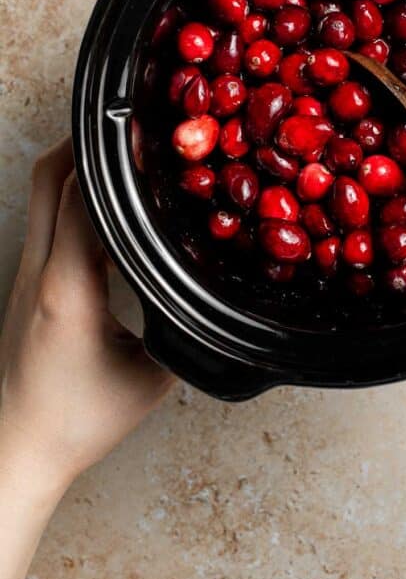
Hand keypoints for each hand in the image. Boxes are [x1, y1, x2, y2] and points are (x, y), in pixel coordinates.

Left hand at [0, 137, 174, 487]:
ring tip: (121, 158)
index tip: (140, 135)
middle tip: (125, 127)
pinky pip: (47, 220)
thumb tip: (213, 302)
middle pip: (47, 177)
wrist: (16, 451)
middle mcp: (40, 271)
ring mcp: (28, 274)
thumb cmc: (74, 423)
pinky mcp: (28, 284)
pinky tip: (107, 208)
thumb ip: (181, 333)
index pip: (79, 200)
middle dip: (83, 139)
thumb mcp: (148, 378)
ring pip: (41, 194)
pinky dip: (72, 198)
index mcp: (68, 289)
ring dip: (76, 166)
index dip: (109, 159)